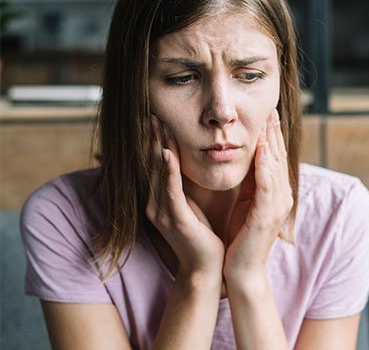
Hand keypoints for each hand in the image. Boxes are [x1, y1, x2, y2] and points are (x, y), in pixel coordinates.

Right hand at [145, 115, 224, 276]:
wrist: (207, 268)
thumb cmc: (203, 234)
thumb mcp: (192, 203)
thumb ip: (185, 184)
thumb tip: (186, 159)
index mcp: (161, 199)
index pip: (156, 163)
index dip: (155, 140)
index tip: (156, 116)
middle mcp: (156, 203)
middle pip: (152, 164)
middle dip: (152, 137)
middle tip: (151, 111)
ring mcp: (164, 212)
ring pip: (159, 173)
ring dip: (158, 146)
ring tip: (157, 123)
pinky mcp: (176, 220)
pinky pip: (171, 191)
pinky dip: (168, 172)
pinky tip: (167, 154)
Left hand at [223, 109, 292, 281]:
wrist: (242, 271)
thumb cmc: (241, 238)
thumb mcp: (246, 204)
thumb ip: (251, 183)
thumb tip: (248, 160)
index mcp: (277, 194)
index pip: (276, 158)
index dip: (273, 135)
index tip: (267, 114)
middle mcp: (282, 196)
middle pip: (279, 157)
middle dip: (275, 132)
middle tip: (271, 108)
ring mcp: (277, 206)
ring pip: (276, 166)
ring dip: (271, 141)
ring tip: (267, 119)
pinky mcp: (266, 215)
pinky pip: (267, 184)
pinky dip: (265, 165)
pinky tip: (261, 148)